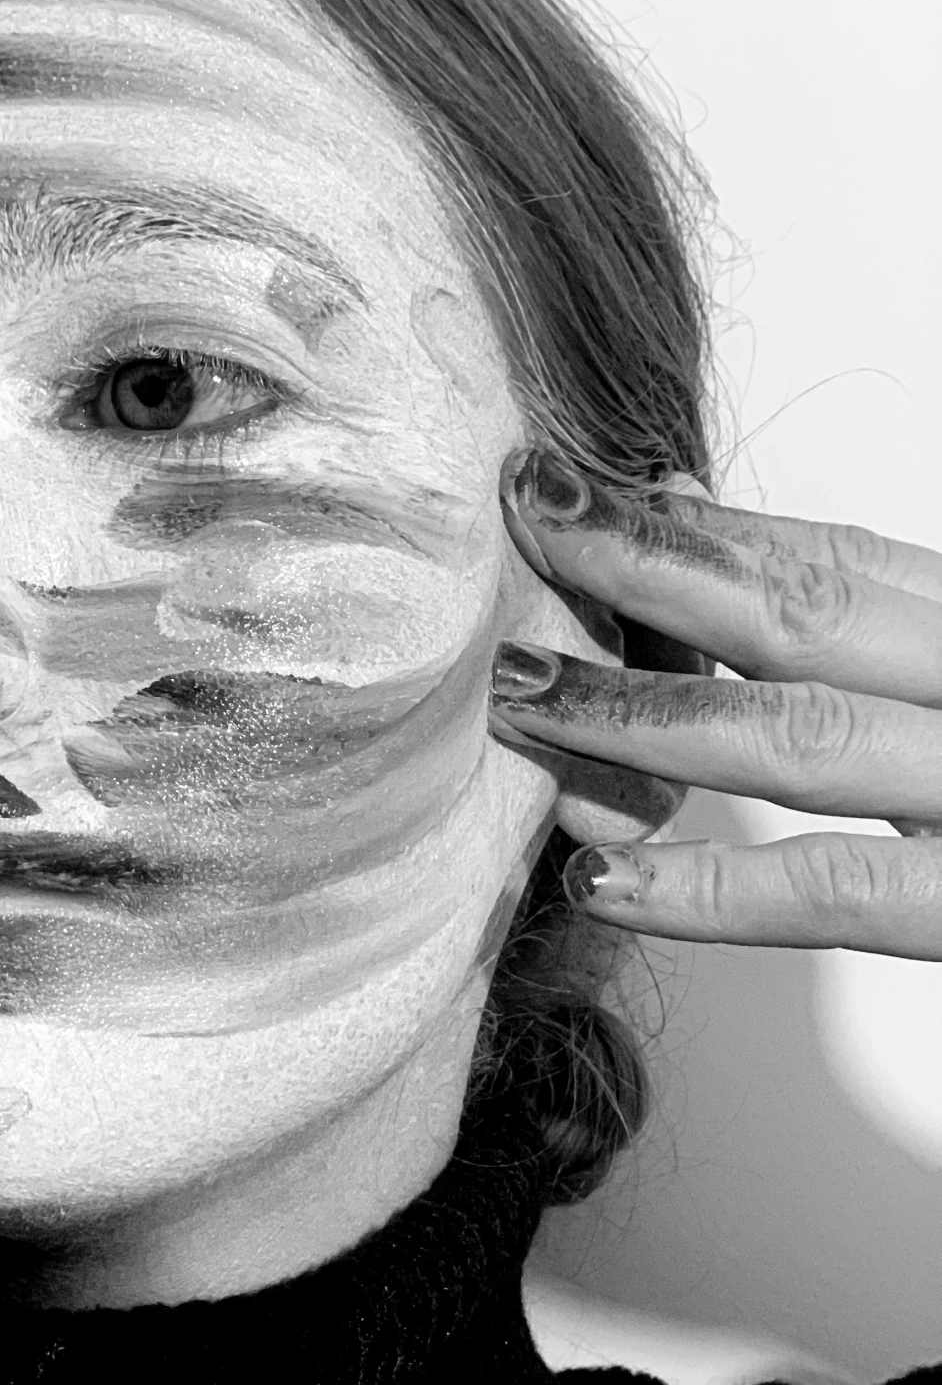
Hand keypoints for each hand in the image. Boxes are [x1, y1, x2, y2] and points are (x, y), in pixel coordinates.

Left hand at [489, 449, 941, 959]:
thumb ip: (866, 599)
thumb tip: (695, 505)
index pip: (827, 560)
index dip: (685, 526)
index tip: (565, 489)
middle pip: (801, 616)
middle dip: (644, 572)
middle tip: (518, 530)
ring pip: (803, 742)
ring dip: (643, 717)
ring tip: (520, 696)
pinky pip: (849, 896)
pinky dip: (719, 891)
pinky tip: (605, 882)